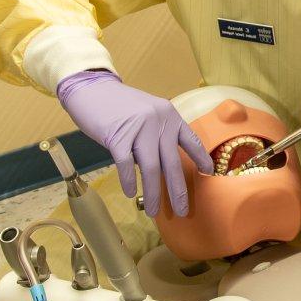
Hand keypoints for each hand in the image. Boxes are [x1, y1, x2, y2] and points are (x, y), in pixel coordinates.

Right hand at [56, 70, 212, 216]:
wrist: (92, 89)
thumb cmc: (119, 106)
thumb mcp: (148, 114)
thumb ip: (157, 135)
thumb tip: (161, 166)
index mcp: (169, 115)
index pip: (190, 140)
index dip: (201, 157)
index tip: (209, 172)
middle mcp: (159, 121)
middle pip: (172, 162)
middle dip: (178, 190)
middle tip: (181, 211)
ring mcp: (139, 128)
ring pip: (151, 167)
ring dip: (153, 192)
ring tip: (154, 211)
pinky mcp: (117, 135)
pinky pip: (125, 164)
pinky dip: (128, 181)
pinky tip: (131, 193)